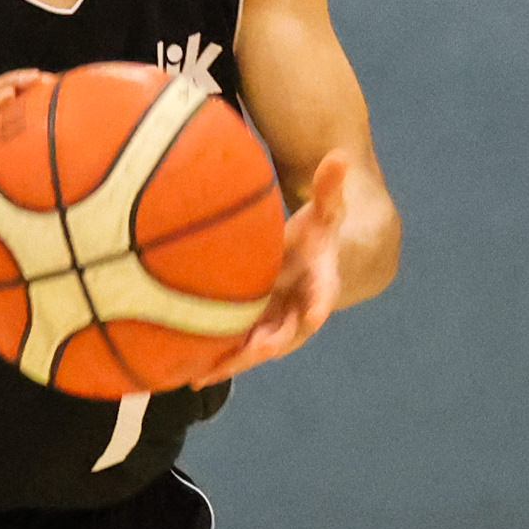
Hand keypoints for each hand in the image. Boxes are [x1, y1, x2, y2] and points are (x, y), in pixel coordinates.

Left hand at [226, 149, 358, 373]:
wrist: (317, 264)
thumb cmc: (319, 234)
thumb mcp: (326, 210)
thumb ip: (330, 188)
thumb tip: (340, 154)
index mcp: (321, 282)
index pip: (325, 294)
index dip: (320, 303)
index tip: (317, 314)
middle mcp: (301, 310)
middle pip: (289, 332)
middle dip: (272, 343)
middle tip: (258, 351)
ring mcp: (278, 324)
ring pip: (258, 348)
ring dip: (236, 361)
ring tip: (206, 374)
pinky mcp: (256, 331)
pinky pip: (237, 350)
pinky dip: (217, 363)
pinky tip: (187, 374)